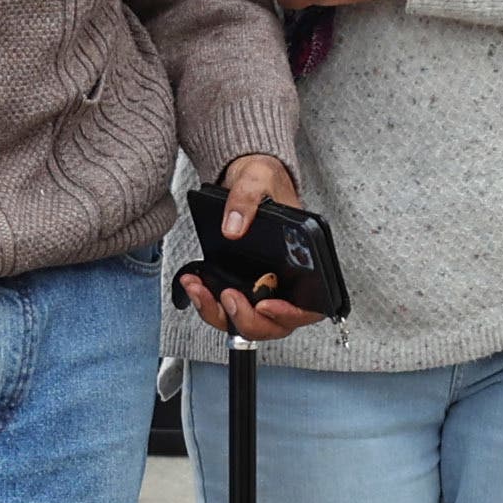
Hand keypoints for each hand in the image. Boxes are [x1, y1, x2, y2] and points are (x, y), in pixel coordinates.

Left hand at [177, 153, 324, 343]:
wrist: (245, 178)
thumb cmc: (264, 180)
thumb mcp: (258, 178)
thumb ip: (246, 199)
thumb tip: (233, 227)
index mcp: (304, 262)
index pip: (308, 306)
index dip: (290, 314)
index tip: (266, 305)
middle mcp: (285, 281)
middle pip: (274, 324)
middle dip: (247, 318)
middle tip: (228, 296)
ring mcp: (261, 287)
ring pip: (246, 322)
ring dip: (220, 313)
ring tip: (200, 289)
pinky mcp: (240, 286)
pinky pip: (225, 309)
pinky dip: (207, 303)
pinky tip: (194, 283)